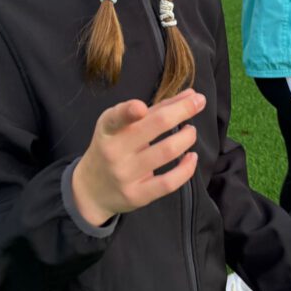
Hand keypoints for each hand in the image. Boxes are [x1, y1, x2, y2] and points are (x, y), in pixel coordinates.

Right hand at [72, 89, 205, 225]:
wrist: (92, 189)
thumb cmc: (112, 148)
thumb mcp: (122, 125)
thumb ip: (155, 109)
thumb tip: (191, 95)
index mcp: (109, 129)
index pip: (116, 118)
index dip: (128, 112)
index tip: (141, 107)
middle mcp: (115, 151)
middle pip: (154, 126)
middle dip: (182, 111)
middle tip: (198, 103)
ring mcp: (125, 175)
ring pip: (167, 151)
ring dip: (187, 137)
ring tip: (190, 131)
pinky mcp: (137, 195)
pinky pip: (169, 182)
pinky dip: (187, 168)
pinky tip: (192, 157)